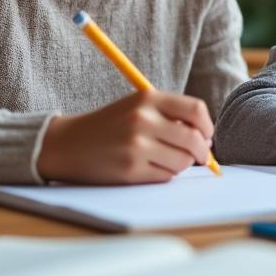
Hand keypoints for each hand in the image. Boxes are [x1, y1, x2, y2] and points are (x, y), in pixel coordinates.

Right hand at [36, 89, 213, 183]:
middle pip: (194, 139)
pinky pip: (166, 176)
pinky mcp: (131, 169)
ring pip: (183, 161)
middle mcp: (143, 119)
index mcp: (147, 98)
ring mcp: (136, 145)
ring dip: (181, 164)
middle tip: (199, 156)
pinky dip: (165, 175)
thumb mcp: (137, 107)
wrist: (68, 144)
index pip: (195, 109)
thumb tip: (207, 138)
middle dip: (201, 152)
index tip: (206, 135)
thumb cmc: (110, 125)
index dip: (207, 126)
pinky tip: (149, 168)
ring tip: (164, 159)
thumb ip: (170, 115)